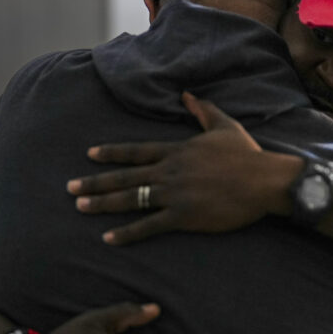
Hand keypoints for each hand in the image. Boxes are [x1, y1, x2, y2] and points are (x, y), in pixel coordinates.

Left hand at [68, 92, 292, 244]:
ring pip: (130, 199)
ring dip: (103, 204)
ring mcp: (173, 194)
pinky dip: (126, 233)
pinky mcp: (183, 217)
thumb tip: (187, 95)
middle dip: (95, 181)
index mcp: (176, 150)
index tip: (89, 155)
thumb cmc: (246, 155)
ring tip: (80, 207)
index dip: (111, 154)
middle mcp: (169, 171)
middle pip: (124, 177)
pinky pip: (148, 226)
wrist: (263, 180)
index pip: (136, 152)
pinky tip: (108, 238)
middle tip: (69, 187)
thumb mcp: (224, 126)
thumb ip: (202, 110)